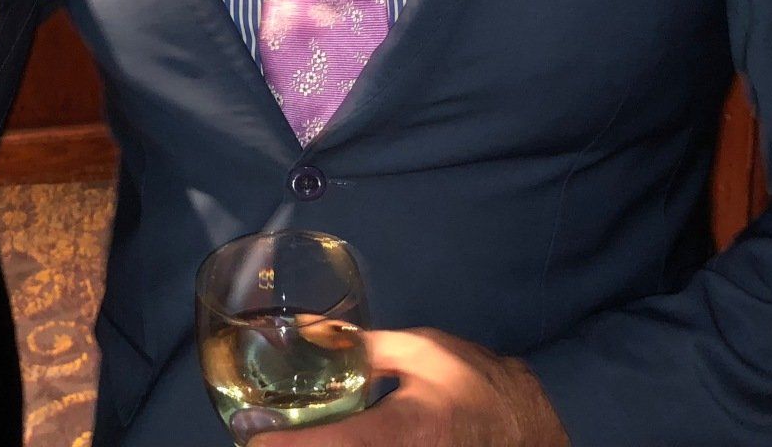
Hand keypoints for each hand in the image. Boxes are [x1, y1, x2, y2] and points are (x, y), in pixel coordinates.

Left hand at [246, 329, 569, 446]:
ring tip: (277, 440)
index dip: (284, 443)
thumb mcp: (422, 352)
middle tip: (256, 438)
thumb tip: (316, 335)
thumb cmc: (475, 385)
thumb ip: (368, 347)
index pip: (331, 444)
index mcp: (401, 432)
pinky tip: (317, 438)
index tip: (250, 436)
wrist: (521, 427)